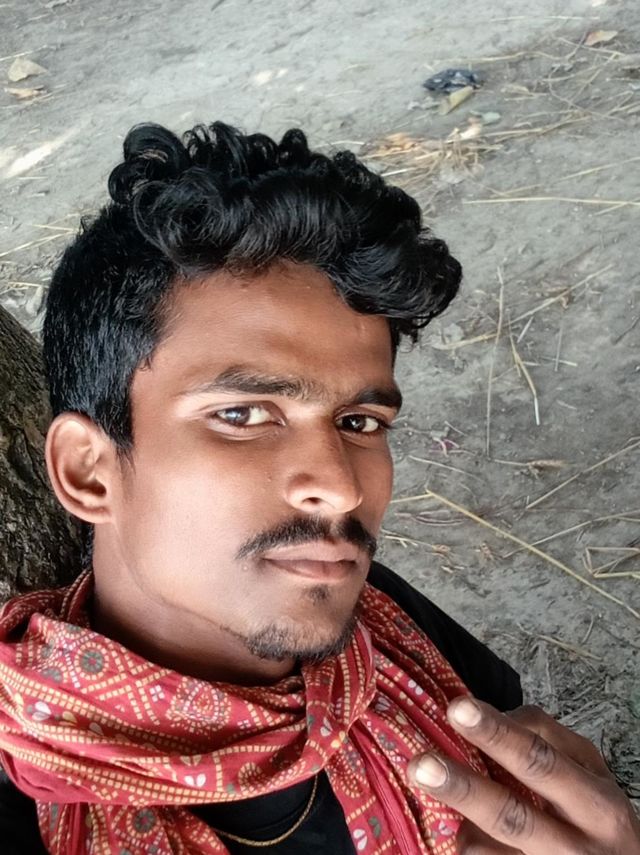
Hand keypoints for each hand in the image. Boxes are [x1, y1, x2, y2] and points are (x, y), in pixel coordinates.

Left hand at [407, 696, 639, 853]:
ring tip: (431, 799)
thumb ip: (546, 737)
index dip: (497, 735)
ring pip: (490, 854)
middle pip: (512, 817)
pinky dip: (467, 847)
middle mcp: (577, 849)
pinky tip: (456, 831)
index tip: (458, 708)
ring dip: (457, 825)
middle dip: (464, 789)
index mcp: (597, 806)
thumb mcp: (589, 771)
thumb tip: (493, 715)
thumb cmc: (598, 815)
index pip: (540, 762)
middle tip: (422, 763)